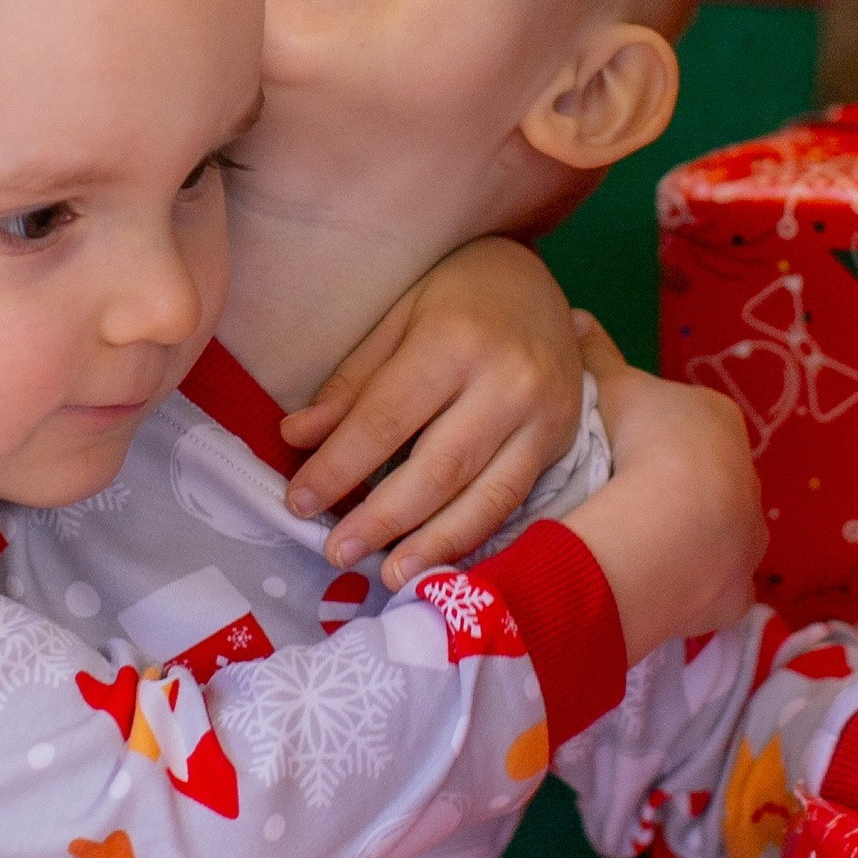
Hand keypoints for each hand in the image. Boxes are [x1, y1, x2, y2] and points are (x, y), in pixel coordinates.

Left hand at [281, 238, 587, 583]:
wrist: (537, 281)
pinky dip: (473, 534)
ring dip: (432, 543)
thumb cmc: (454, 295)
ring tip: (389, 576)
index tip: (299, 502)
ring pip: (484, 496)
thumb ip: (351, 385)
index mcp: (455, 341)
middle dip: (382, 518)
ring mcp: (542, 416)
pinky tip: (438, 558)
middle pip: (438, 467)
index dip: (340, 467)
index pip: (387, 418)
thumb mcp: (395, 319)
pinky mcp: (561, 441)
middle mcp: (507, 382)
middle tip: (336, 553)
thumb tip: (297, 439)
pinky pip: (513, 500)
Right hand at [558, 337, 765, 657]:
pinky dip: (689, 586)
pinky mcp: (736, 591)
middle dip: (673, 489)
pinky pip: (712, 587)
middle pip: (704, 480)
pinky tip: (655, 588)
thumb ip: (596, 354)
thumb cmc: (645, 443)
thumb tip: (573, 315)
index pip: (685, 425)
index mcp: (720, 423)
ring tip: (635, 547)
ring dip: (684, 539)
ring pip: (714, 535)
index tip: (617, 452)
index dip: (650, 437)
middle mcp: (747, 479)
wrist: (669, 525)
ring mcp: (747, 539)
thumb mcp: (613, 388)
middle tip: (621, 501)